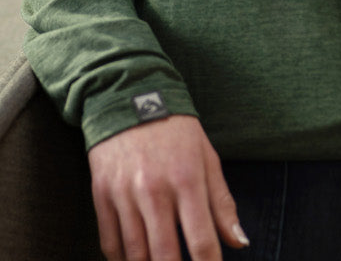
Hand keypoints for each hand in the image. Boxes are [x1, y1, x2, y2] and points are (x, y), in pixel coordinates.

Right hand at [88, 113, 249, 260]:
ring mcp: (124, 194)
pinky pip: (110, 244)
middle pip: (165, 255)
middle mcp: (154, 190)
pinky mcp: (101, 194)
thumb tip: (239, 242)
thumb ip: (222, 203)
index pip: (201, 240)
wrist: (129, 96)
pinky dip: (121, 260)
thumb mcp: (207, 157)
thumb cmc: (176, 131)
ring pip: (135, 255)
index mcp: (187, 179)